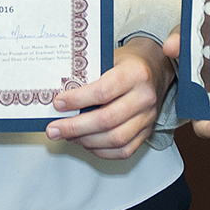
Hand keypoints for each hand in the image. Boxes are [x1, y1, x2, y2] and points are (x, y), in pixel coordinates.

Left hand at [47, 37, 174, 159]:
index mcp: (135, 74)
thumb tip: (61, 99)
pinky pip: (124, 150)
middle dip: (75, 127)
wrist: (154, 68)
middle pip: (107, 119)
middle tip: (54, 129)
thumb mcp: (109, 59)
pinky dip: (101, 150)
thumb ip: (89, 77)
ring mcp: (148, 117)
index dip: (77, 100)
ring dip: (85, 141)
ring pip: (115, 138)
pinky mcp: (147, 132)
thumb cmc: (127, 64)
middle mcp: (144, 97)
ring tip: (66, 136)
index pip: (103, 91)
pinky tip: (85, 142)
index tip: (58, 104)